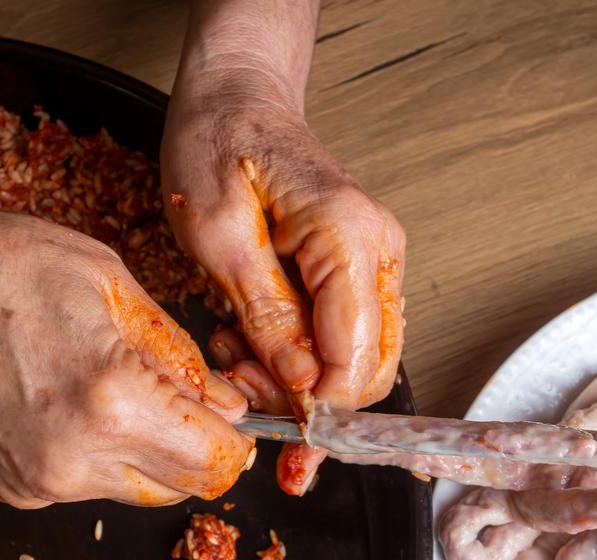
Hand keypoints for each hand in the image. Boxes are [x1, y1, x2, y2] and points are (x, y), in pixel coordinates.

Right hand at [0, 205, 252, 507]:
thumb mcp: (110, 283)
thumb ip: (178, 354)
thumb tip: (224, 404)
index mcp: (112, 403)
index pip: (216, 462)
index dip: (233, 434)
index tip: (224, 405)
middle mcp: (75, 461)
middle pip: (182, 488)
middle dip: (196, 447)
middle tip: (177, 396)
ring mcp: (37, 483)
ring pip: (135, 490)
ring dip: (147, 452)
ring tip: (113, 389)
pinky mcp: (9, 488)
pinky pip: (84, 485)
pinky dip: (96, 454)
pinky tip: (67, 402)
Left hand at [162, 89, 405, 493]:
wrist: (235, 97)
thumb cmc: (217, 143)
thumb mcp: (217, 233)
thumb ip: (265, 314)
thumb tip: (302, 385)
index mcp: (349, 237)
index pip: (357, 360)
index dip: (315, 409)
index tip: (267, 425)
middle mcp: (378, 252)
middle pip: (371, 371)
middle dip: (308, 401)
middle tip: (239, 386)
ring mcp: (375, 262)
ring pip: (361, 362)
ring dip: (300, 381)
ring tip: (234, 353)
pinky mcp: (357, 271)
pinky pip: (345, 337)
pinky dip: (301, 358)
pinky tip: (251, 339)